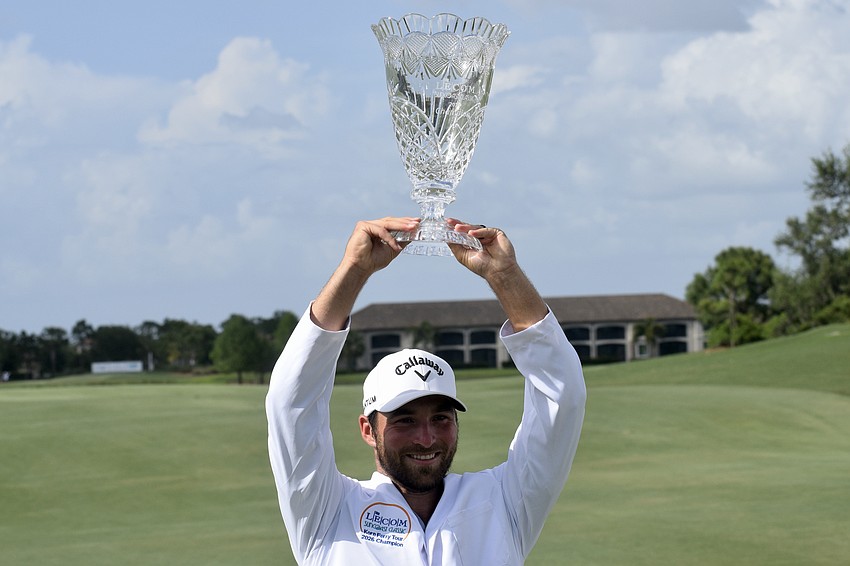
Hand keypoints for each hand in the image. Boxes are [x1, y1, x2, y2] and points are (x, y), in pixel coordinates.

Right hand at [312, 216, 418, 330]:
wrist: (361, 268)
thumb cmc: (373, 261)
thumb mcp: (393, 250)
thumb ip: (401, 241)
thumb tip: (413, 234)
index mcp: (378, 230)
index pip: (393, 223)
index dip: (405, 222)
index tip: (417, 222)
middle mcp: (372, 226)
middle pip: (391, 221)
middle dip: (405, 223)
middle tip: (417, 224)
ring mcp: (367, 225)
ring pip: (387, 223)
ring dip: (401, 226)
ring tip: (412, 229)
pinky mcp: (362, 226)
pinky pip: (380, 230)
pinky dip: (389, 238)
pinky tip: (395, 246)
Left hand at [447, 219, 546, 330]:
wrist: (498, 271)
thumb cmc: (482, 267)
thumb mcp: (463, 256)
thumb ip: (455, 246)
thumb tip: (445, 238)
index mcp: (472, 243)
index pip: (462, 234)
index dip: (454, 229)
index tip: (446, 223)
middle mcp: (480, 238)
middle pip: (468, 228)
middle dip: (458, 225)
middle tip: (450, 222)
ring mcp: (488, 235)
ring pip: (475, 228)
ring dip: (466, 228)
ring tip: (457, 228)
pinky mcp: (496, 234)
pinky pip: (486, 230)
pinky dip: (479, 232)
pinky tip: (472, 234)